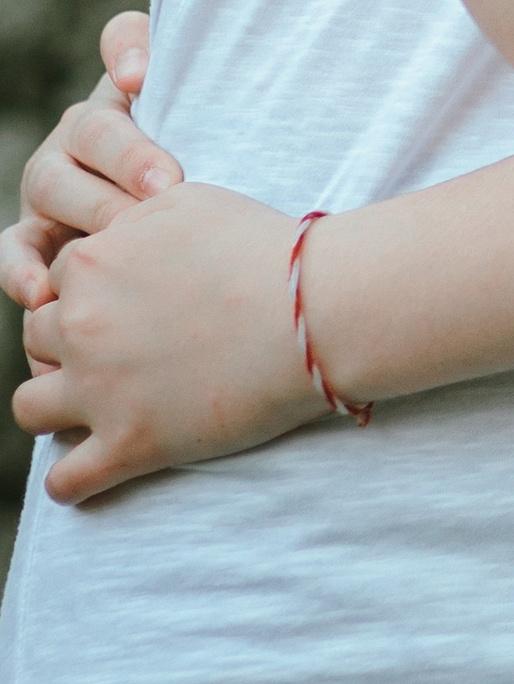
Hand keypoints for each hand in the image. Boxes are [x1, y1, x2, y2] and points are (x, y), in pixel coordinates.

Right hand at [1, 12, 178, 315]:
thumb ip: (193, 76)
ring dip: (89, 208)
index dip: (129, 54)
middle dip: (129, 158)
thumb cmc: (207, 164)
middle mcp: (80, 130)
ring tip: (122, 230)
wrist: (185, 228)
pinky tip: (43, 290)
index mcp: (128, 88)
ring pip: (53, 185)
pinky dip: (21, 270)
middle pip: (92, 131)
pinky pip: (15, 248)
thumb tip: (134, 74)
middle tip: (168, 184)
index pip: (123, 43)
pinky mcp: (34, 235)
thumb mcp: (214, 120)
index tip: (139, 79)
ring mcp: (51, 184)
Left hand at [15, 182, 319, 501]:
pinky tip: (96, 470)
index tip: (128, 302)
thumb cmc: (263, 248)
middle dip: (67, 344)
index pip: (59, 280)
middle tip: (115, 350)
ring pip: (29, 408)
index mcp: (91, 264)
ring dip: (54, 406)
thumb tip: (114, 235)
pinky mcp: (129, 445)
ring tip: (92, 407)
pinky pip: (66, 480)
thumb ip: (133, 219)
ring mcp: (99, 390)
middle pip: (36, 339)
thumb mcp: (188, 202)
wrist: (315, 309)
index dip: (92, 290)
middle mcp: (81, 327)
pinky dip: (72, 481)